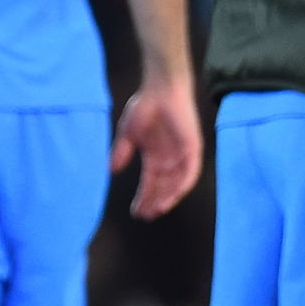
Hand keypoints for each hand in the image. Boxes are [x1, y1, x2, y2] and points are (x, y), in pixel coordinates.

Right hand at [112, 76, 202, 218]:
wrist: (160, 89)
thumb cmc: (145, 107)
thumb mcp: (128, 134)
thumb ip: (121, 152)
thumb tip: (111, 171)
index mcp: (155, 157)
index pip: (150, 183)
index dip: (143, 198)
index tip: (135, 212)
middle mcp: (169, 159)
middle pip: (163, 187)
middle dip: (154, 202)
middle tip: (146, 216)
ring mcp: (182, 154)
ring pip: (176, 183)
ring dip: (168, 197)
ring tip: (157, 209)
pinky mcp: (193, 148)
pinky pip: (190, 172)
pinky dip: (182, 184)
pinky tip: (173, 195)